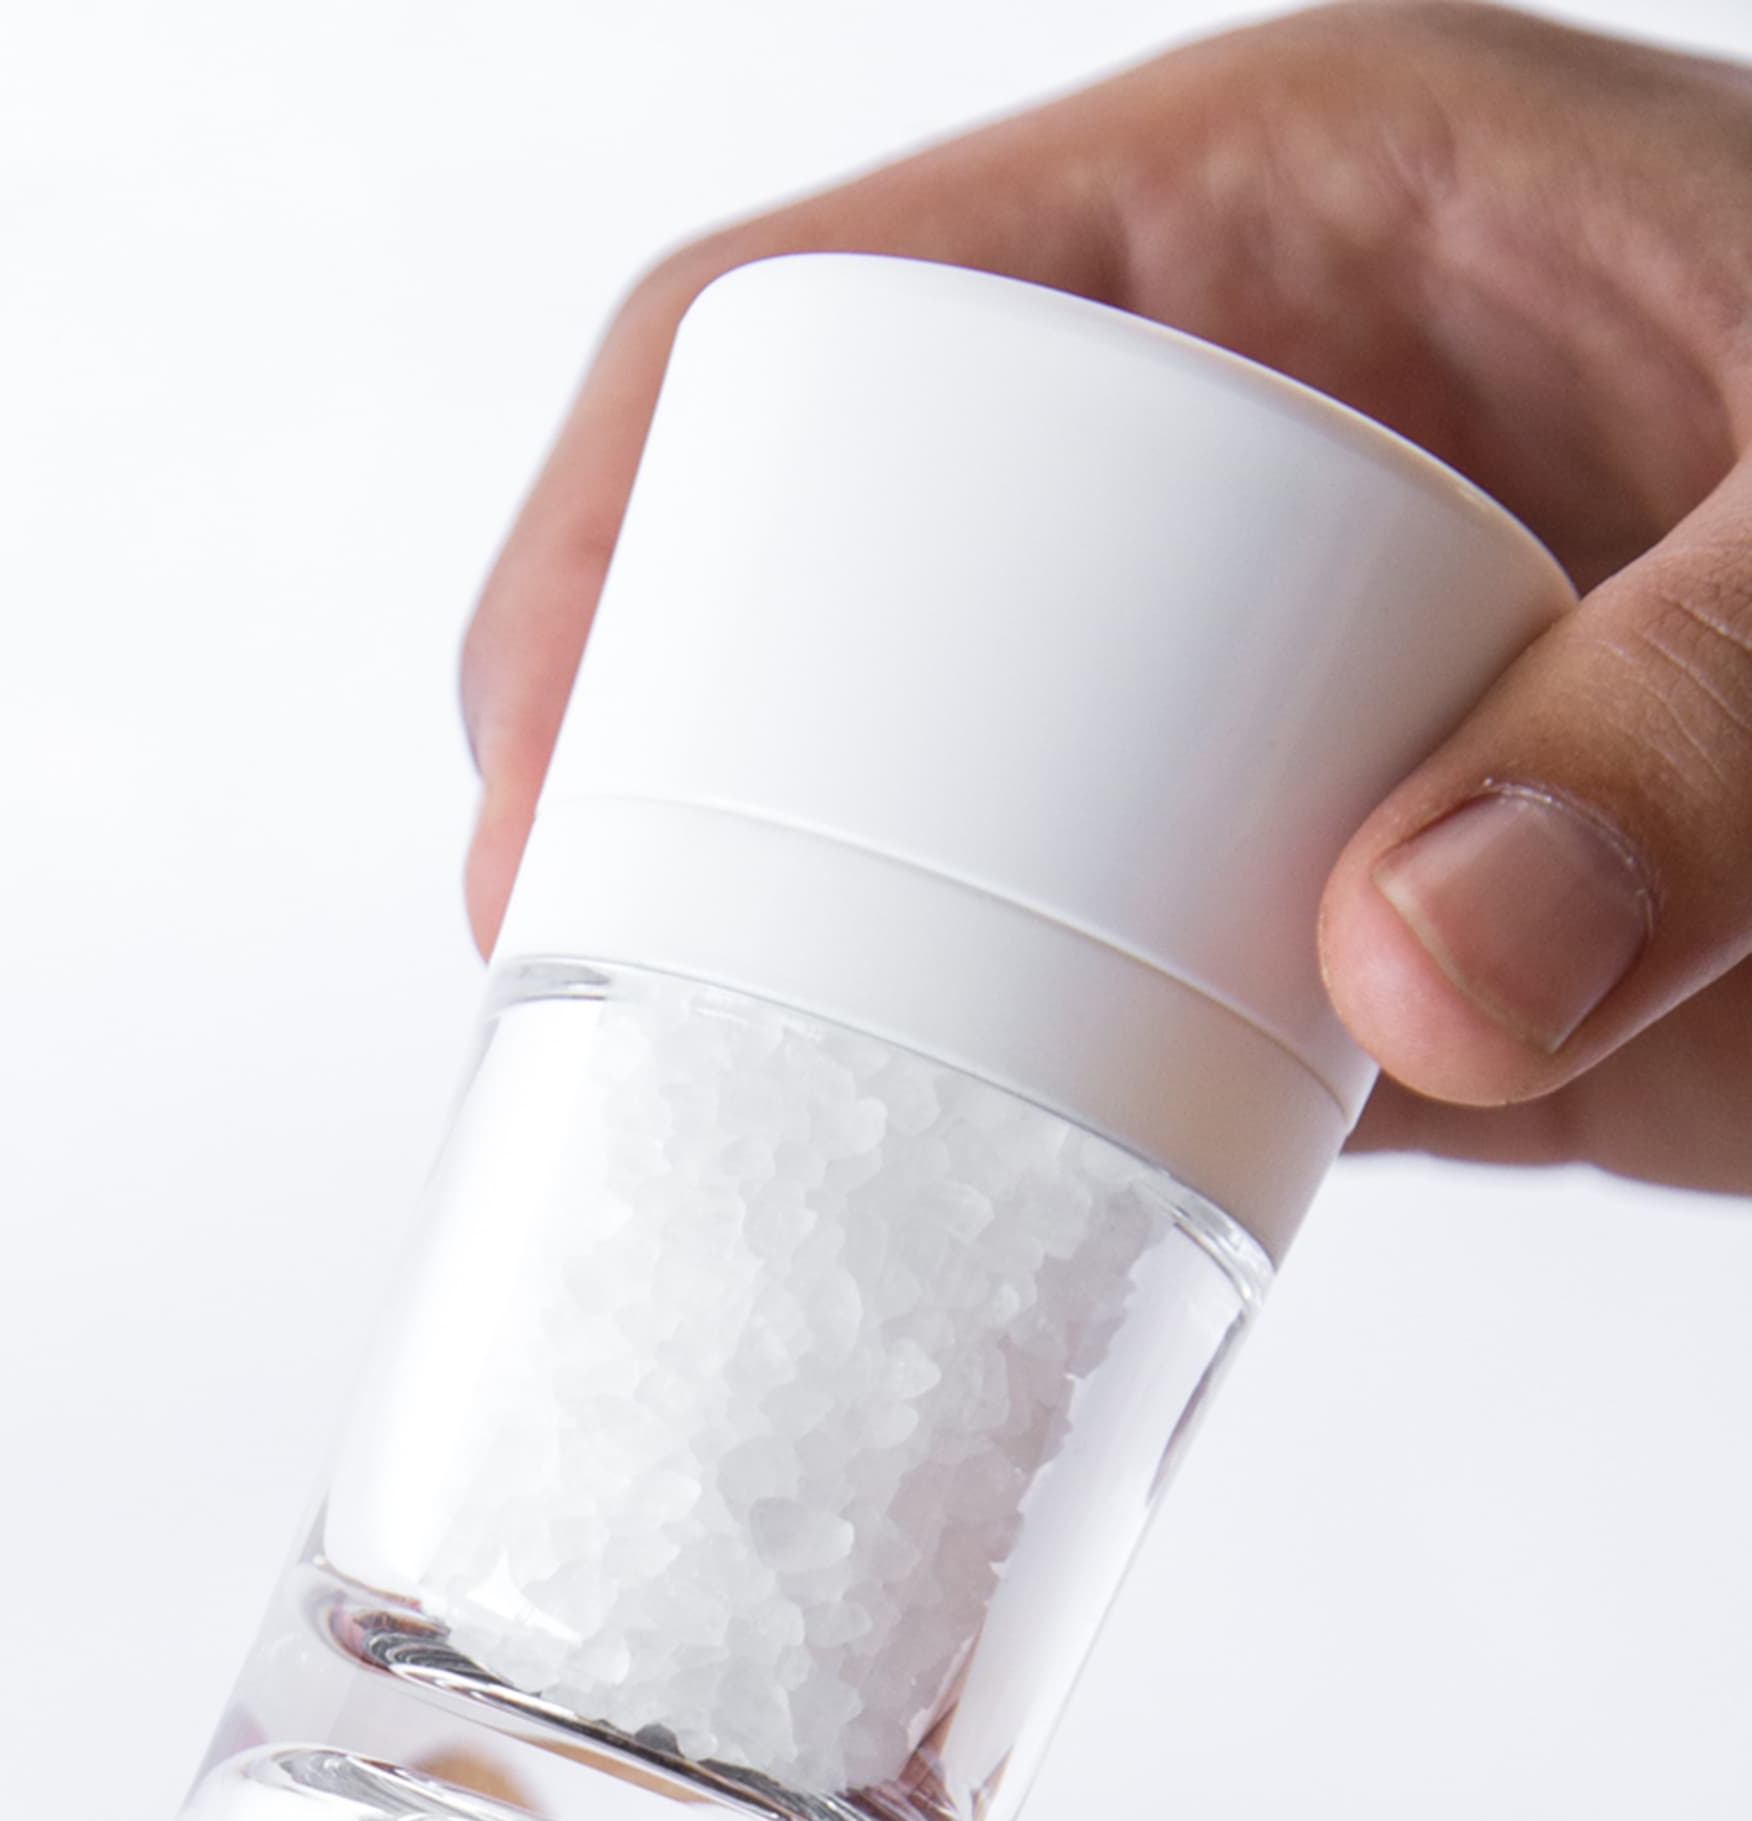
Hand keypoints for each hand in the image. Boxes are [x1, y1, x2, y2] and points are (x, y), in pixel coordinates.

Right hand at [461, 3, 1751, 1195]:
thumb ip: (1710, 737)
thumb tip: (1402, 964)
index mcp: (1305, 213)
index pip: (831, 311)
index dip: (624, 529)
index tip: (545, 796)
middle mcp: (1253, 444)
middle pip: (825, 598)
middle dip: (665, 798)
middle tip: (584, 1025)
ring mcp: (1296, 686)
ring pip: (934, 823)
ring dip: (807, 985)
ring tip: (681, 1168)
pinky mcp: (1358, 903)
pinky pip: (1099, 998)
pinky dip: (1003, 1129)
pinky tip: (916, 1248)